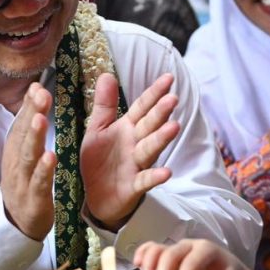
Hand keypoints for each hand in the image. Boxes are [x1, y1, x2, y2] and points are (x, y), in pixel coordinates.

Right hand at [1, 82, 56, 239]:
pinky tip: (51, 157)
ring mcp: (23, 181)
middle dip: (32, 113)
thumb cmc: (25, 180)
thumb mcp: (25, 150)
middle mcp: (16, 162)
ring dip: (35, 137)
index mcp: (15, 149)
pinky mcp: (34, 199)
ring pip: (28, 156)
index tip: (37, 85)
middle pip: (23, 135)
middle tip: (41, 93)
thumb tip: (36, 89)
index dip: (29, 104)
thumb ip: (31, 123)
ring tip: (42, 119)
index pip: (22, 123)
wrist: (17, 222)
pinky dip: (44, 170)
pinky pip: (39, 183)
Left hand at [81, 72, 179, 229]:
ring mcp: (137, 164)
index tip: (169, 78)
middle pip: (149, 125)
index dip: (154, 93)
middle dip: (160, 113)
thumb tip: (107, 74)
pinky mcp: (134, 186)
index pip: (143, 107)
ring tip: (173, 127)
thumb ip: (104, 105)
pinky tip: (167, 172)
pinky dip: (155, 177)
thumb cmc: (101, 160)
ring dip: (161, 139)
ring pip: (150, 149)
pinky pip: (145, 180)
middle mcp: (135, 144)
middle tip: (172, 99)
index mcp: (127, 128)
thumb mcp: (98, 129)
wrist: (96, 196)